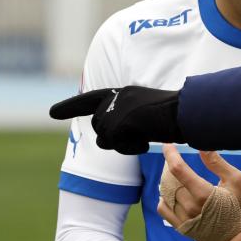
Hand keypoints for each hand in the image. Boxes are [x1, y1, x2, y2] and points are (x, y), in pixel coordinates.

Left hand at [49, 86, 182, 153]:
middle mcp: (116, 97)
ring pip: (104, 139)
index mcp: (124, 92)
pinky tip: (147, 141)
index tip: (51, 113)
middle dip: (114, 138)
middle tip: (142, 136)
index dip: (70, 106)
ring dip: (123, 144)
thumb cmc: (178, 115)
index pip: (91, 99)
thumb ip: (126, 116)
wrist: (188, 113)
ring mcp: (117, 109)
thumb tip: (106, 135)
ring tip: (146, 136)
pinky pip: (116, 145)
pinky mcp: (119, 122)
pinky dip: (131, 148)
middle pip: (99, 127)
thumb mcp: (147, 111)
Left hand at [158, 144, 240, 240]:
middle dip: (170, 166)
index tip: (168, 145)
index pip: (178, 170)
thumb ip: (217, 162)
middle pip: (169, 181)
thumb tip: (202, 146)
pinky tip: (173, 192)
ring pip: (165, 194)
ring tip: (176, 174)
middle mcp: (191, 208)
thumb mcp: (236, 179)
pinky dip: (164, 198)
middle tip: (175, 158)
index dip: (171, 155)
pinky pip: (164, 209)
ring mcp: (185, 220)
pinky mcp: (182, 228)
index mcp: (204, 194)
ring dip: (167, 181)